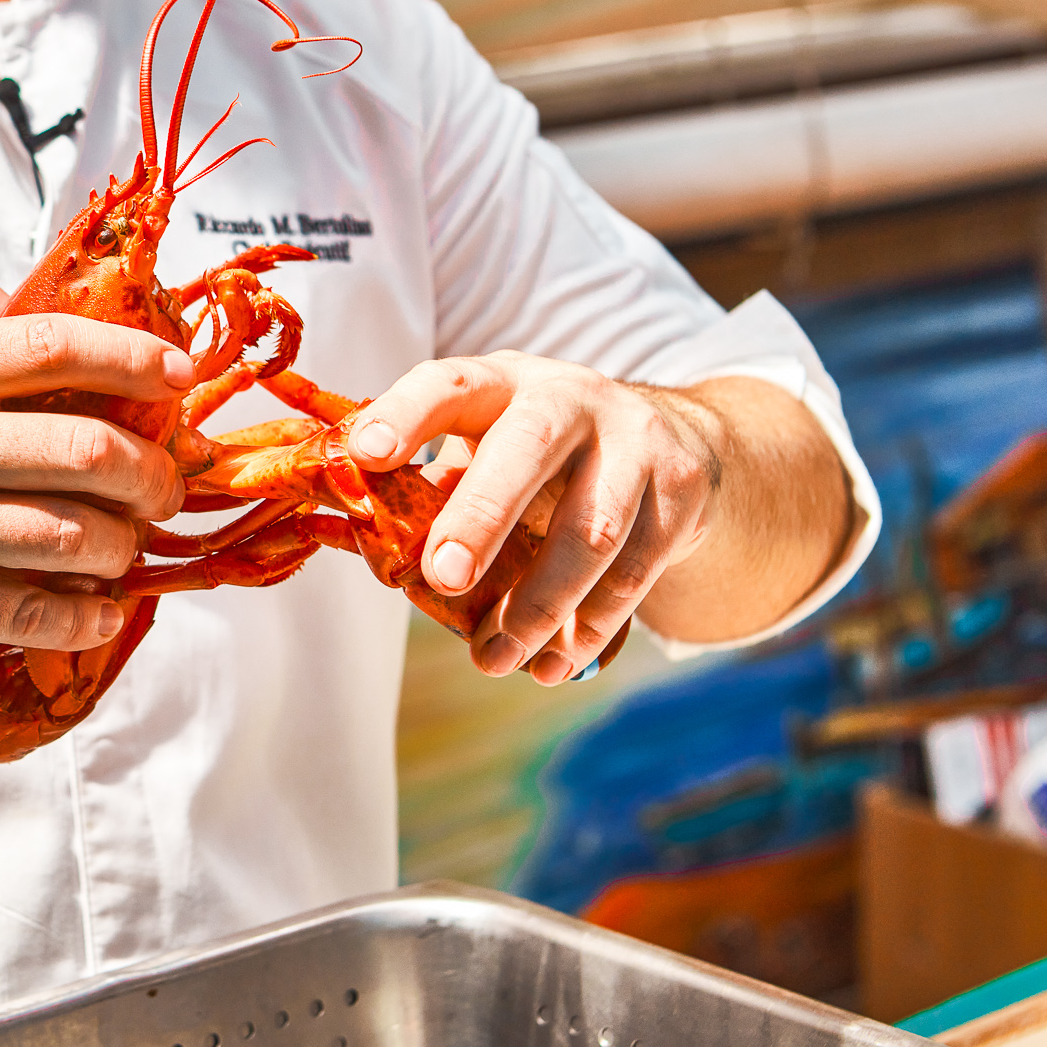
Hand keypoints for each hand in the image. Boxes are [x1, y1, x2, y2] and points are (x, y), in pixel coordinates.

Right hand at [0, 279, 193, 655]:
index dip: (134, 356)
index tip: (181, 374)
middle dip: (151, 473)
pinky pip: (37, 611)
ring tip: (124, 545)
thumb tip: (26, 297)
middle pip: (87, 448)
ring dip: (122, 547)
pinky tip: (99, 611)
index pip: (53, 344)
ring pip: (74, 536)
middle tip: (165, 486)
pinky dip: (86, 617)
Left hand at [347, 352, 725, 683]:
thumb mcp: (489, 441)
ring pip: (592, 530)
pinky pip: (635, 572)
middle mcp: (572, 398)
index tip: (365, 454)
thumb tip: (371, 551)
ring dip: (538, 605)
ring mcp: (636, 443)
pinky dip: (589, 627)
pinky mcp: (681, 493)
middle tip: (443, 579)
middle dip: (482, 517)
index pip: (450, 383)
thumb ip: (434, 485)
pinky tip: (552, 663)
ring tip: (495, 658)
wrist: (672, 439)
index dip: (407, 414)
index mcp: (504, 382)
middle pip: (527, 449)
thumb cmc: (542, 452)